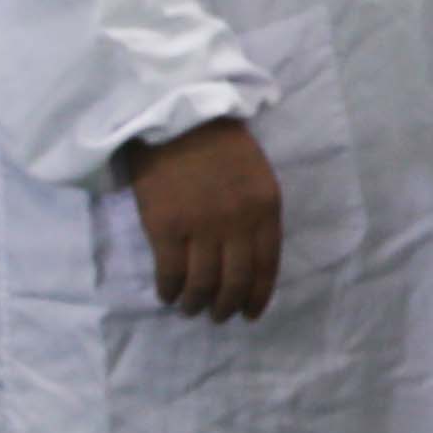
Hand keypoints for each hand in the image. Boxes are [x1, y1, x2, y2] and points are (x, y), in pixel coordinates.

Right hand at [125, 116, 282, 321]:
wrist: (177, 116)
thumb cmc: (219, 144)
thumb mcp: (257, 176)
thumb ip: (257, 215)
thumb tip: (249, 259)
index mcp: (266, 208)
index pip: (267, 265)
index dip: (258, 295)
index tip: (250, 313)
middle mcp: (237, 222)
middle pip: (235, 281)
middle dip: (227, 306)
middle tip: (218, 316)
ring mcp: (200, 226)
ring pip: (202, 284)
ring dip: (196, 304)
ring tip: (191, 309)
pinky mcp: (165, 227)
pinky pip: (170, 273)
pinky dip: (170, 290)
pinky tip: (168, 295)